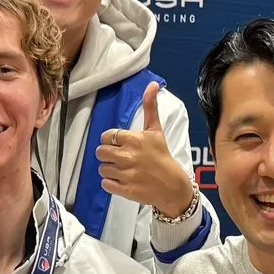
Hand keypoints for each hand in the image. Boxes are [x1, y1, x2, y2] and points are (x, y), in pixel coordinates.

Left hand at [96, 83, 194, 216]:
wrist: (172, 185)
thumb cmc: (162, 156)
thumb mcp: (156, 130)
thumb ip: (150, 107)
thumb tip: (152, 84)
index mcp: (134, 139)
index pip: (106, 136)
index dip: (111, 141)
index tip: (120, 145)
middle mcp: (128, 156)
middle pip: (100, 152)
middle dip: (107, 155)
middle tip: (120, 157)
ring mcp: (126, 174)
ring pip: (102, 168)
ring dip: (110, 169)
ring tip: (123, 169)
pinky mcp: (124, 189)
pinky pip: (105, 183)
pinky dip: (111, 183)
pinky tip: (122, 180)